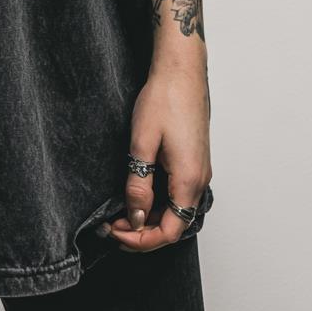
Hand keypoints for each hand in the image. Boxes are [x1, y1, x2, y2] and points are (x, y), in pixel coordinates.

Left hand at [105, 62, 211, 252]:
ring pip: (176, 210)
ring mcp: (199, 170)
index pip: (169, 231)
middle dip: (142, 232)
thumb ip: (139, 184)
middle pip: (174, 224)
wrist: (181, 71)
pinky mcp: (194, 160)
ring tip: (120, 212)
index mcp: (189, 180)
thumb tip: (136, 217)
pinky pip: (178, 193)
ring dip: (150, 217)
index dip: (141, 240)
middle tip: (111, 225)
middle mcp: (200, 180)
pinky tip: (138, 194)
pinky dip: (158, 202)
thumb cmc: (164, 99)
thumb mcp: (142, 143)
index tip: (115, 232)